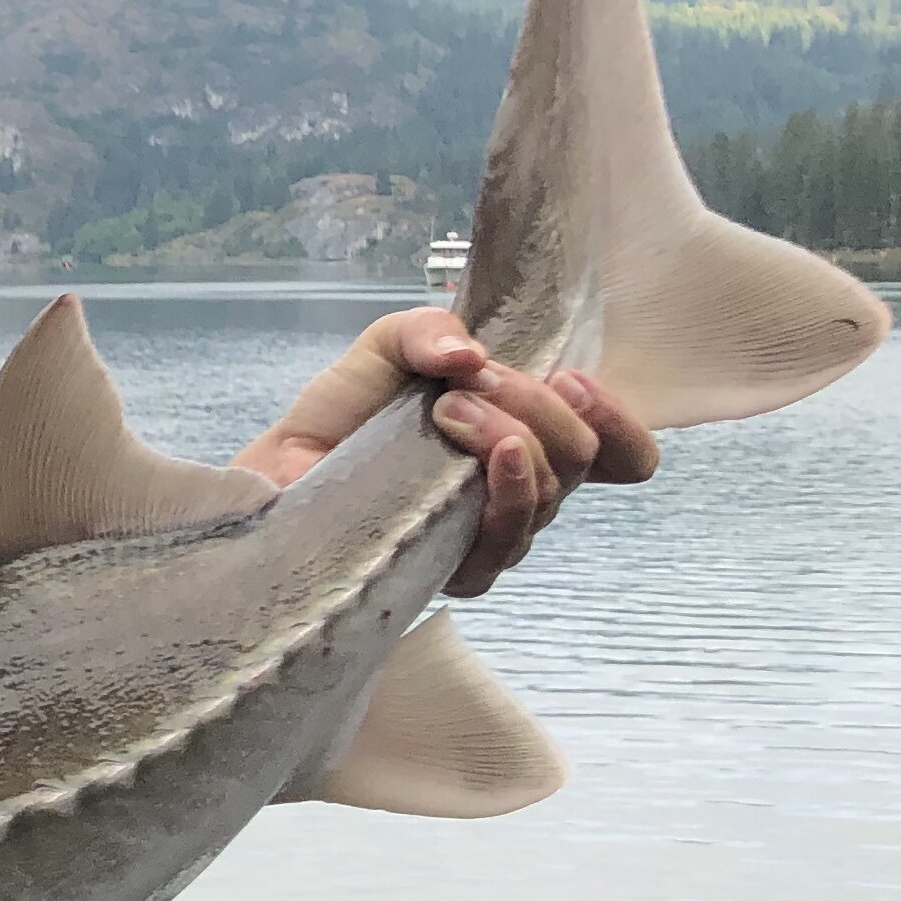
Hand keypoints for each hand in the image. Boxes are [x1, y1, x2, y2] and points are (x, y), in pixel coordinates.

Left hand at [231, 307, 657, 596]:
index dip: (620, 423)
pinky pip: (509, 539)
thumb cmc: (343, 414)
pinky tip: (479, 457)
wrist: (279, 469)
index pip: (621, 454)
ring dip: (512, 435)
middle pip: (582, 458)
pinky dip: (507, 487)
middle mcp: (523, 491)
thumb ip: (432, 329)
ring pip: (550, 493)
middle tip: (473, 383)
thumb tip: (472, 356)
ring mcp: (494, 536)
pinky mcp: (457, 571)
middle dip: (539, 405)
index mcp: (528, 439)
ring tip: (449, 409)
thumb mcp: (389, 345)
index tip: (575, 381)